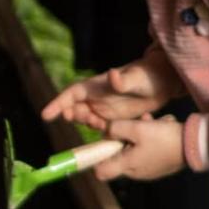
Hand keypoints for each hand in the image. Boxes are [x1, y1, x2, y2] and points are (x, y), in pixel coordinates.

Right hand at [42, 55, 182, 128]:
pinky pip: (101, 127)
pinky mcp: (114, 118)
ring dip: (89, 124)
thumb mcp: (136, 78)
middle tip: (89, 119)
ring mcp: (105, 108)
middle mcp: (96, 97)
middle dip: (74, 116)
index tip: (46, 115)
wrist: (163, 82)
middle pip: (76, 109)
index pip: (71, 94)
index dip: (57, 104)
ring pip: (87, 120)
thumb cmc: (147, 75)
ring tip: (102, 125)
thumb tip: (112, 75)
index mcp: (96, 85)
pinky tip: (110, 133)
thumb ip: (123, 80)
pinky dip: (101, 132)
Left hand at [90, 115, 185, 181]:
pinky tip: (162, 127)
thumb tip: (105, 132)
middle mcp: (135, 173)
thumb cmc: (164, 138)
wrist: (195, 144)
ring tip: (153, 122)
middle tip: (137, 124)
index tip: (103, 142)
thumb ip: (116, 129)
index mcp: (126, 166)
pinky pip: (147, 150)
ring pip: (134, 148)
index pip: (100, 171)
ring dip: (140, 133)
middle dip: (124, 137)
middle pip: (118, 155)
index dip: (97, 157)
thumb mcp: (137, 128)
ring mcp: (147, 170)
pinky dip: (151, 138)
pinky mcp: (158, 165)